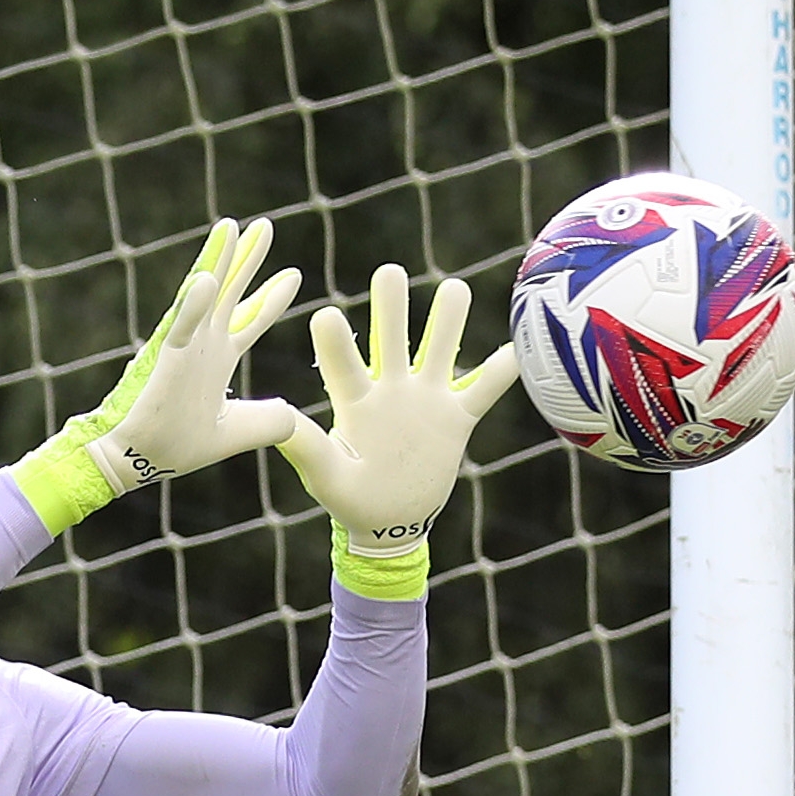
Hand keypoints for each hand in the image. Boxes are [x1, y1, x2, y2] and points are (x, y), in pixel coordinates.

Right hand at [10, 219, 302, 533]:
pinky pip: (179, 325)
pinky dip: (192, 304)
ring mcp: (182, 346)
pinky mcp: (163, 358)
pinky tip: (207, 279)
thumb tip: (292, 414)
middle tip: (265, 226)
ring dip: (217, 260)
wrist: (134, 462)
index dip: (271, 299)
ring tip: (231, 226)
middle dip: (247, 260)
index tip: (294, 274)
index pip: (250, 320)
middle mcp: (201, 345)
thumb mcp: (234, 435)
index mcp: (218, 359)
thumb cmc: (173, 446)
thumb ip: (267, 422)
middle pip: (230, 292)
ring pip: (202, 292)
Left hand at [276, 264, 514, 598]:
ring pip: (441, 348)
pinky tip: (517, 350)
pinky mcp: (457, 418)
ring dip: (448, 320)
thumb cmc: (350, 500)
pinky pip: (484, 389)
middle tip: (388, 273)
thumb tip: (277, 422)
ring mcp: (427, 400)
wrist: (391, 522)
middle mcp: (392, 390)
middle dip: (392, 307)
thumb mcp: (328, 477)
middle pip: (392, 338)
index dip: (335, 343)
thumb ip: (308, 448)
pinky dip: (501, 372)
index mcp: (356, 402)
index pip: (344, 365)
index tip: (326, 316)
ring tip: (454, 290)